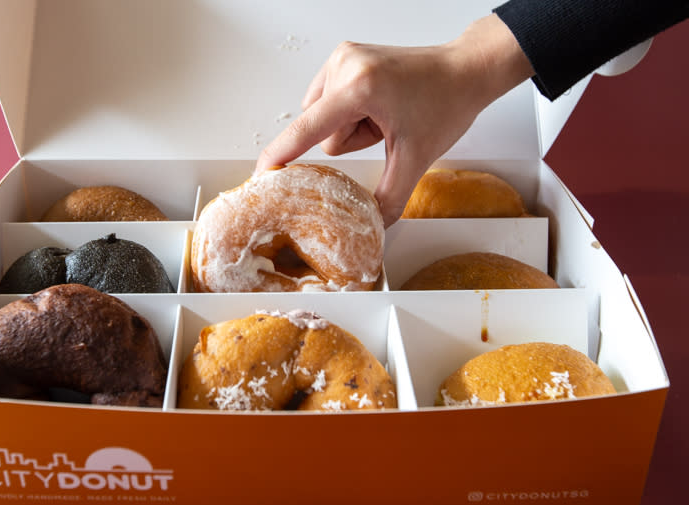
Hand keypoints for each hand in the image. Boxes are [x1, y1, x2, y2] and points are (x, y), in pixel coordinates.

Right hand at [255, 14, 533, 226]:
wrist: (466, 70)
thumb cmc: (447, 101)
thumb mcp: (417, 158)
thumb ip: (390, 198)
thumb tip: (373, 226)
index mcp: (360, 87)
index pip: (308, 128)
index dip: (281, 154)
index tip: (261, 173)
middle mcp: (345, 66)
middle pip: (322, 130)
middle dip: (351, 140)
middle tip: (386, 129)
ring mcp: (343, 58)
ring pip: (325, 117)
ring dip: (352, 127)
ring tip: (384, 116)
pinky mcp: (345, 57)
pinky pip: (330, 101)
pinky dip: (350, 112)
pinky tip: (377, 107)